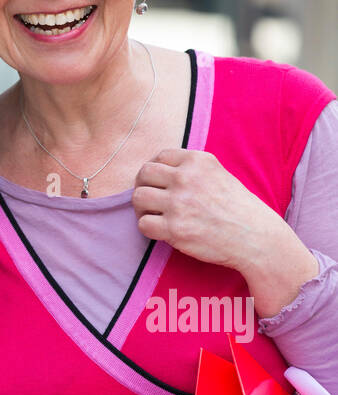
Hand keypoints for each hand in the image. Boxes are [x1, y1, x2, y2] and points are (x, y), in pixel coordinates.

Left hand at [132, 148, 318, 316]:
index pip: (160, 156)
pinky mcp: (175, 229)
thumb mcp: (219, 174)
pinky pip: (143, 224)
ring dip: (142, 208)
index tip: (159, 183)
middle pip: (144, 174)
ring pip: (138, 198)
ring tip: (154, 216)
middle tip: (151, 200)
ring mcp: (179, 203)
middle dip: (144, 186)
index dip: (155, 171)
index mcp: (198, 161)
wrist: (256, 238)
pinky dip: (148, 228)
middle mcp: (186, 178)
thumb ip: (191, 169)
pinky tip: (162, 231)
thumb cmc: (239, 208)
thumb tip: (159, 171)